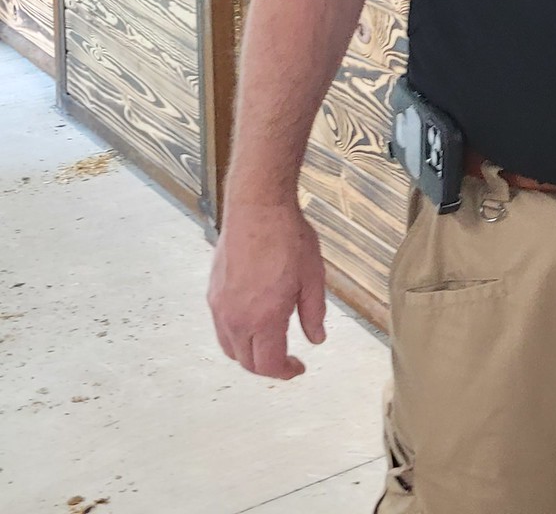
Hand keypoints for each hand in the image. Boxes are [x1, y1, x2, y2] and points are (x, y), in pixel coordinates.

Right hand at [209, 201, 327, 378]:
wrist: (257, 209)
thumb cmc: (288, 238)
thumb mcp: (313, 277)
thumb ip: (313, 313)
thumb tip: (316, 339)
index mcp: (264, 318)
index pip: (269, 364)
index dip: (285, 372)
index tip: (299, 368)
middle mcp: (236, 318)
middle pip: (246, 362)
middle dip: (268, 367)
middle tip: (288, 360)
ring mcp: (220, 307)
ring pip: (230, 348)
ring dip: (250, 354)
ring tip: (271, 344)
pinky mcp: (212, 293)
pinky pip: (221, 328)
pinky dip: (237, 336)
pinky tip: (254, 323)